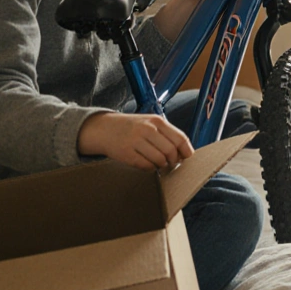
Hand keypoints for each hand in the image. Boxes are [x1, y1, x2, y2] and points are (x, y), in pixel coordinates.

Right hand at [78, 111, 194, 169]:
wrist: (104, 128)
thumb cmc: (131, 127)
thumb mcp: (150, 122)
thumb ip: (166, 134)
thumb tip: (184, 151)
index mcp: (156, 121)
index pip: (180, 138)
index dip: (186, 150)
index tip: (186, 157)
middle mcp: (147, 129)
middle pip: (171, 151)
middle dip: (174, 160)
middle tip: (171, 163)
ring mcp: (135, 141)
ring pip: (159, 160)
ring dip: (162, 165)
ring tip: (159, 163)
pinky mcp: (126, 153)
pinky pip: (146, 166)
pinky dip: (151, 168)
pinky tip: (148, 164)